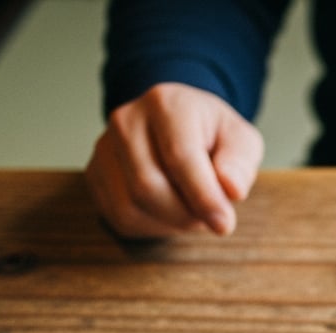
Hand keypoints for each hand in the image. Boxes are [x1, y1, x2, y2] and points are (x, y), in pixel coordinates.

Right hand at [86, 83, 263, 237]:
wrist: (176, 126)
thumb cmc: (211, 136)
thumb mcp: (240, 140)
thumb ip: (240, 162)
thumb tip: (232, 189)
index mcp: (165, 103)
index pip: (179, 156)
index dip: (203, 196)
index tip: (224, 224)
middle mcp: (126, 120)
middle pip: (148, 186)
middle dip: (185, 214)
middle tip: (211, 217)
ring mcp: (104, 148)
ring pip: (131, 207)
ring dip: (170, 223)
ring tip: (193, 210)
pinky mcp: (95, 175)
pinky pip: (119, 217)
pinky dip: (151, 226)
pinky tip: (170, 212)